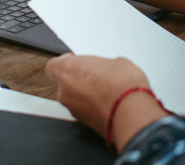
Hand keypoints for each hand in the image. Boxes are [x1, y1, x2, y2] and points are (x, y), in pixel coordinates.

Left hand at [46, 54, 166, 149]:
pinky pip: (84, 110)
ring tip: (107, 90)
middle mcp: (64, 92)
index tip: (77, 61)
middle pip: (65, 83)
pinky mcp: (83, 123)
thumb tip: (107, 70)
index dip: (66, 63)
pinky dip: (93, 107)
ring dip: (86, 95)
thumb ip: (102, 65)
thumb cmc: (122, 84)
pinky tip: (109, 102)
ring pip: (75, 98)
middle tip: (97, 76)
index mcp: (67, 70)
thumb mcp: (116, 62)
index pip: (53, 66)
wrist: (131, 112)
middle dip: (79, 80)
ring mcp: (73, 110)